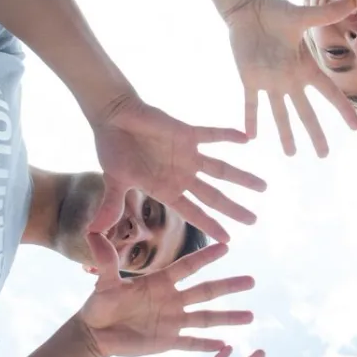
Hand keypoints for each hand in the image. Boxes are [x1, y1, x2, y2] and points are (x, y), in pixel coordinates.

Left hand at [78, 234, 252, 356]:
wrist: (95, 333)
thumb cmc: (100, 305)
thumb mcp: (104, 283)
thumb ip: (105, 262)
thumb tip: (93, 233)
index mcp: (160, 283)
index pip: (187, 268)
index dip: (205, 258)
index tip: (226, 246)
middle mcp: (172, 300)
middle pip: (206, 292)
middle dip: (229, 286)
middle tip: (251, 280)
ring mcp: (173, 321)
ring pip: (206, 318)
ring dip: (228, 317)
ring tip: (250, 316)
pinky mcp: (168, 341)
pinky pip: (191, 343)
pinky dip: (207, 345)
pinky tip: (225, 345)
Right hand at [89, 94, 265, 242]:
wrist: (113, 116)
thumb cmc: (113, 148)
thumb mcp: (114, 180)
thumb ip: (111, 206)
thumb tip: (93, 233)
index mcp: (166, 189)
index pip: (194, 212)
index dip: (211, 225)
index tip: (229, 240)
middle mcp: (182, 175)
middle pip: (214, 196)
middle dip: (234, 208)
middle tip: (254, 221)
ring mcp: (188, 155)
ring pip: (221, 169)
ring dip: (241, 177)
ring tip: (263, 186)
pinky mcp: (188, 133)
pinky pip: (212, 135)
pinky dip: (228, 135)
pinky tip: (247, 139)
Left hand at [225, 0, 356, 156]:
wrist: (249, 8)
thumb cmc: (277, 10)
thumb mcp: (304, 15)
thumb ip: (327, 13)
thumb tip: (355, 1)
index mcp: (306, 67)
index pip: (329, 93)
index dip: (342, 110)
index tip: (356, 127)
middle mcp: (290, 80)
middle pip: (305, 112)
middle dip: (315, 134)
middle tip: (324, 156)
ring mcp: (270, 82)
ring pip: (280, 114)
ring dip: (285, 134)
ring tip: (292, 154)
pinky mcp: (250, 79)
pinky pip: (251, 104)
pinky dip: (250, 119)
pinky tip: (252, 137)